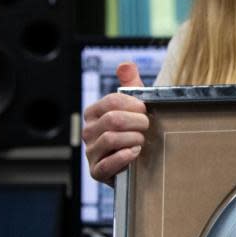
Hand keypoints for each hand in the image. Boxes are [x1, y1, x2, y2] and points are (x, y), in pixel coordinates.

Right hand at [82, 62, 148, 184]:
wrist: (135, 162)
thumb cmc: (133, 131)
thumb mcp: (133, 107)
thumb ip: (130, 84)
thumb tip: (126, 65)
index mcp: (93, 112)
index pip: (112, 101)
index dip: (133, 104)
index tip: (145, 110)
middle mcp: (88, 131)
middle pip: (113, 119)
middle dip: (137, 122)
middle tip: (147, 126)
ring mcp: (91, 152)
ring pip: (111, 139)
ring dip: (134, 139)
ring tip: (142, 141)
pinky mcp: (96, 172)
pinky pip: (107, 163)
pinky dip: (124, 157)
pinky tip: (135, 153)